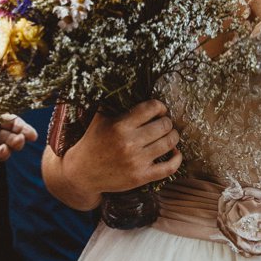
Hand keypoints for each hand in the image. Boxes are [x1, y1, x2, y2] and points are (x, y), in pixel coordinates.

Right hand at [59, 100, 180, 195]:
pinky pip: (169, 168)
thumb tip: (127, 83)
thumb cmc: (92, 142)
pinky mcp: (141, 177)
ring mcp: (136, 161)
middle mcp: (129, 143)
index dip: (160, 106)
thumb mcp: (99, 118)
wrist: (82, 173)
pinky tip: (175, 153)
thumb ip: (113, 102)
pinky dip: (177, 159)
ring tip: (168, 135)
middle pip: (164, 125)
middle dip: (166, 121)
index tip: (159, 110)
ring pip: (169, 143)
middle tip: (163, 123)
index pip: (151, 108)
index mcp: (120, 125)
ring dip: (173, 136)